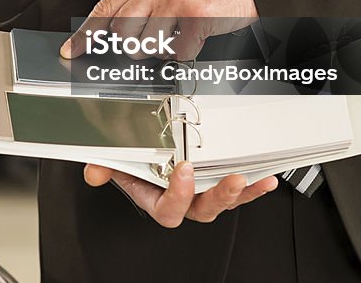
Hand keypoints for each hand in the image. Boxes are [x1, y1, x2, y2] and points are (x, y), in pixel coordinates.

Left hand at [61, 0, 257, 61]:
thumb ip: (141, 1)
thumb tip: (117, 33)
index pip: (105, 8)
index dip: (85, 33)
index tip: (71, 50)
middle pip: (122, 32)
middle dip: (135, 45)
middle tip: (155, 39)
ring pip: (147, 46)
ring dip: (162, 50)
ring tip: (179, 33)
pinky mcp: (196, 16)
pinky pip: (178, 53)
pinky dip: (186, 52)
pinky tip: (196, 36)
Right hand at [84, 163, 277, 227]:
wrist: (146, 151)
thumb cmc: (134, 161)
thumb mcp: (116, 162)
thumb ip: (105, 167)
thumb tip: (95, 172)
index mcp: (158, 201)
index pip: (170, 208)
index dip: (178, 193)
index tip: (183, 170)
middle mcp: (183, 202)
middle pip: (203, 209)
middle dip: (219, 196)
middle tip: (230, 179)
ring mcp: (202, 195)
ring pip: (223, 202)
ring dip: (241, 192)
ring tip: (250, 179)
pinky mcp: (218, 185)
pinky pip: (239, 191)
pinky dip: (254, 187)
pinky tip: (266, 180)